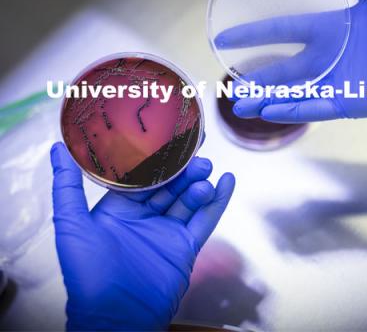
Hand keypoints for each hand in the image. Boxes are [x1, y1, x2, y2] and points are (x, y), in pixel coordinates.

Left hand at [51, 142, 234, 330]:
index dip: (157, 156)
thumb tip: (57, 148)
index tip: (171, 134)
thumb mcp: (72, 225)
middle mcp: (145, 216)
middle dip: (183, 168)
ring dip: (199, 182)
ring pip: (188, 198)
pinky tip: (228, 182)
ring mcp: (167, 230)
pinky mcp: (186, 246)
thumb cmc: (88, 273)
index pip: (142, 175)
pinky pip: (205, 219)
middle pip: (170, 184)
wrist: (116, 318)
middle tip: (196, 154)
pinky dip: (218, 201)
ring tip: (206, 170)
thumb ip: (67, 186)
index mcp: (120, 207)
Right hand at [216, 0, 366, 121]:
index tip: (224, 37)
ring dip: (267, 100)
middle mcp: (328, 57)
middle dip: (256, 80)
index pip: (280, 32)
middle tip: (229, 89)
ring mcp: (338, 81)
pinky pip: (316, 107)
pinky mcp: (352, 100)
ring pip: (294, 94)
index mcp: (329, 28)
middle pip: (282, 71)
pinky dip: (294, 110)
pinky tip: (271, 112)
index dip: (251, 35)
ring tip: (241, 106)